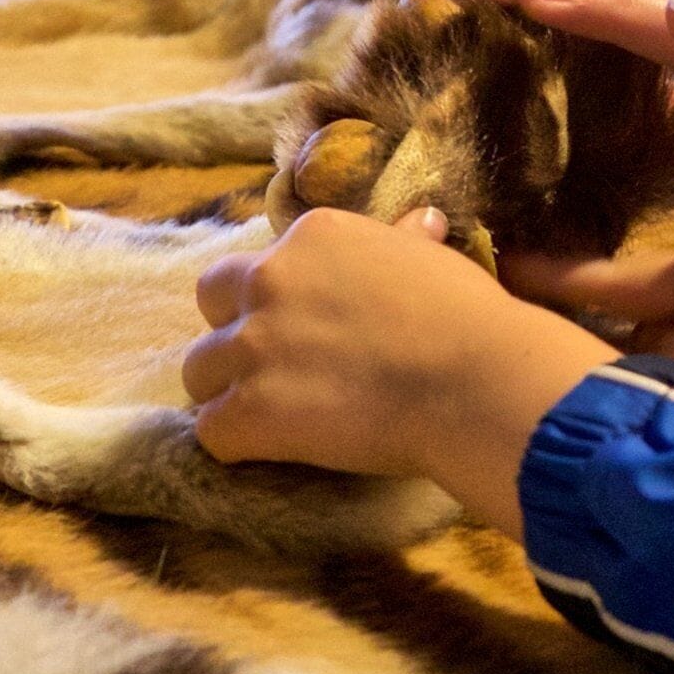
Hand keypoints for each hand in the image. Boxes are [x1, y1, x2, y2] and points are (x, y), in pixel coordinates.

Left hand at [182, 208, 613, 531]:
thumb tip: (420, 222)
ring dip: (230, 393)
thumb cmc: (469, 320)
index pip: (265, 263)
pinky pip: (211, 430)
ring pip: (200, 370)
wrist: (473, 381)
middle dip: (236, 333)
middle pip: (213, 303)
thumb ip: (405, 242)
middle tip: (280, 368)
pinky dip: (237, 444)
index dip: (285, 301)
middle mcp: (270, 279)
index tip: (315, 329)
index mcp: (312, 236)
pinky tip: (274, 451)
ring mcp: (253, 346)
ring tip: (275, 418)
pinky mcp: (247, 410)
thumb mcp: (433, 261)